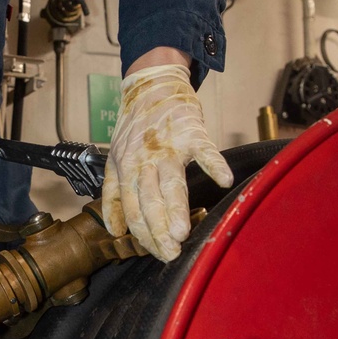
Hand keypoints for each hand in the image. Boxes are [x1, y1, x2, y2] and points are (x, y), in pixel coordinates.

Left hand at [102, 64, 231, 261]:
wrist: (151, 84)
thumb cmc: (135, 126)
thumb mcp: (115, 159)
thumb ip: (114, 195)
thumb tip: (115, 230)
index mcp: (126, 168)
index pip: (132, 208)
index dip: (143, 233)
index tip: (157, 253)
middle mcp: (144, 159)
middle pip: (149, 200)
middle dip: (158, 229)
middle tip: (170, 253)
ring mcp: (168, 145)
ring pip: (171, 181)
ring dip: (175, 207)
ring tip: (182, 231)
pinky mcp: (191, 131)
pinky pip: (204, 149)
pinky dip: (214, 163)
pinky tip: (223, 180)